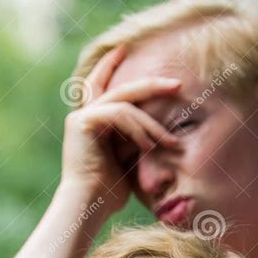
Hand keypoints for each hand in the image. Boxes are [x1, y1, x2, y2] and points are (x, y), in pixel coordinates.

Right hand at [61, 45, 180, 212]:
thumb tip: (157, 131)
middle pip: (119, 88)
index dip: (111, 65)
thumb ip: (135, 140)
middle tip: (176, 84)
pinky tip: (148, 146)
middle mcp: (84, 115)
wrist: (88, 206)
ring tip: (169, 143)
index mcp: (92, 123)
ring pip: (124, 103)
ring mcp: (81, 117)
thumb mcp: (128, 161)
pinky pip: (118, 113)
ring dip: (151, 123)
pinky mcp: (82, 122)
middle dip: (150, 84)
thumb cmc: (108, 193)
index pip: (103, 86)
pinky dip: (137, 128)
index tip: (125, 50)